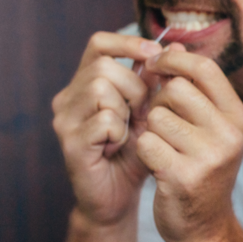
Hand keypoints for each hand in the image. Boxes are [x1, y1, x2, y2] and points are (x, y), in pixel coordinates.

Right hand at [51, 31, 162, 224]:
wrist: (118, 198)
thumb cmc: (135, 153)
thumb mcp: (151, 112)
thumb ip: (158, 81)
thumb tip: (176, 46)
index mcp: (85, 84)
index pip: (99, 44)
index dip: (127, 43)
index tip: (154, 54)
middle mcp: (68, 98)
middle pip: (104, 66)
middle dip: (134, 87)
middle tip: (142, 113)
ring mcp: (65, 120)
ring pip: (100, 88)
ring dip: (127, 109)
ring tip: (129, 130)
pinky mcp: (70, 142)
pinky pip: (104, 120)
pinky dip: (119, 132)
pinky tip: (118, 147)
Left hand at [137, 46, 242, 241]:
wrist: (204, 227)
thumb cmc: (201, 169)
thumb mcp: (209, 128)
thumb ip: (193, 89)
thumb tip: (169, 45)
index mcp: (239, 117)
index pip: (205, 68)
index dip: (174, 59)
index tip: (155, 64)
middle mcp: (230, 135)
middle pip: (176, 89)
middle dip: (159, 101)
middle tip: (160, 121)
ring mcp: (209, 157)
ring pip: (157, 116)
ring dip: (150, 129)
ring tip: (162, 147)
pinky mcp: (183, 177)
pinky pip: (146, 143)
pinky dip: (143, 151)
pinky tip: (156, 165)